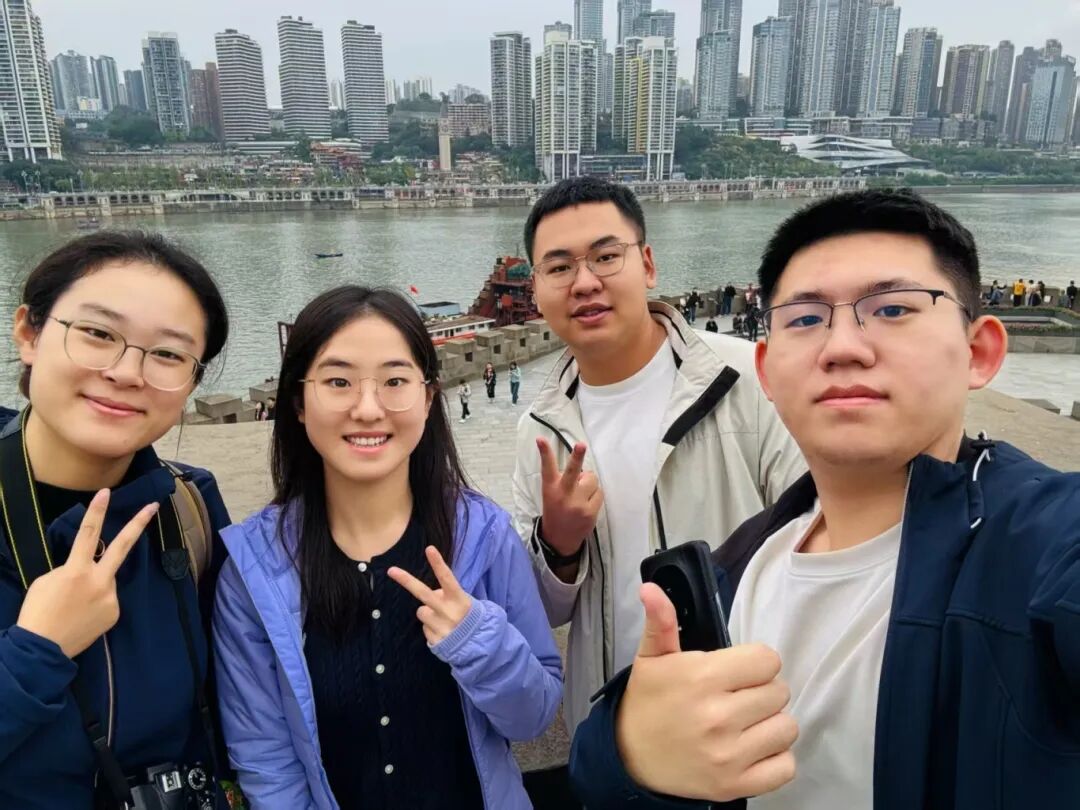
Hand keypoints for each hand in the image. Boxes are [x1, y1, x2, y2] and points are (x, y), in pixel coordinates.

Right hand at [16, 490, 158, 658]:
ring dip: (95, 586)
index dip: (97, 512)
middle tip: (153, 506)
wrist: (42, 649)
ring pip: (107, 581)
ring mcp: (110, 597)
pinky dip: (97, 603)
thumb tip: (86, 567)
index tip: (105, 493)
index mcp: (77, 570)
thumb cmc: (38, 612)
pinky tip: (83, 615)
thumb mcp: (47, 581)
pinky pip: (108, 599)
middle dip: (138, 524)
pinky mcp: (115, 612)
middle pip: (122, 546)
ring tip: (75, 605)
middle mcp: (99, 581)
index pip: (88, 534)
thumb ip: (71, 569)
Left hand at [388, 546, 472, 644]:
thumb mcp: (463, 601)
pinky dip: (431, 628)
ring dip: (428, 614)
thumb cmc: (467, 616)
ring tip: (442, 620)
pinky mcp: (435, 640)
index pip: (447, 577)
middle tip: (391, 570)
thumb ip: (446, 595)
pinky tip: (443, 631)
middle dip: (406, 580)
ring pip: (421, 611)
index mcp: (458, 599)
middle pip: (423, 593)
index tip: (429, 548)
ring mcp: (441, 626)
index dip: (438, 563)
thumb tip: (429, 594)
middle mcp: (449, 611)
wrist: (478, 644)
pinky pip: (424, 628)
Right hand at [536, 438, 602, 557]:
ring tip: (582, 495)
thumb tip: (584, 471)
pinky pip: (599, 493)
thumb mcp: (551, 495)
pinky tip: (587, 504)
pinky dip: (595, 495)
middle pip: (572, 471)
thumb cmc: (556, 511)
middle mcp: (564, 494)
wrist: (559, 539)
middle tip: (581, 445)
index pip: (547, 467)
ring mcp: (578, 504)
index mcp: (551, 488)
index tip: (541, 439)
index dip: (545, 452)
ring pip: (592, 479)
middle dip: (577, 456)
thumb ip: (564, 481)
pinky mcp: (590, 512)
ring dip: (589, 483)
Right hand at [616, 584, 797, 801]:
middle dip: (761, 691)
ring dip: (770, 724)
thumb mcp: (651, 658)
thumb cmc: (647, 703)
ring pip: (787, 727)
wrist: (629, 759)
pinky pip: (786, 767)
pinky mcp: (736, 785)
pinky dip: (775, 758)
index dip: (755, 663)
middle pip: (780, 691)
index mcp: (702, 678)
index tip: (737, 672)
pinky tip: (752, 749)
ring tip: (745, 723)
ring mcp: (729, 755)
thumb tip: (651, 589)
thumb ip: (661, 621)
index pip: (768, 660)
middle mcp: (719, 717)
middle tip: (736, 698)